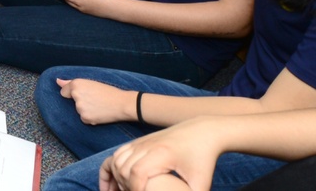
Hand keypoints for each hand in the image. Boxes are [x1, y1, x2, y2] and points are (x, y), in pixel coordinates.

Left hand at [57, 78, 135, 125]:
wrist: (122, 103)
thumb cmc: (108, 91)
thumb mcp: (90, 83)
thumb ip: (71, 83)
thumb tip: (57, 81)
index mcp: (76, 84)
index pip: (64, 92)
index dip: (74, 93)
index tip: (85, 94)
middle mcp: (76, 95)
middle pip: (72, 102)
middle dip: (81, 101)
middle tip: (95, 99)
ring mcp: (80, 108)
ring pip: (78, 110)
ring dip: (85, 110)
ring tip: (99, 106)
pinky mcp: (85, 118)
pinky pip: (84, 119)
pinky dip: (90, 117)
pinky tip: (99, 113)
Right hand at [100, 119, 220, 190]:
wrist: (202, 132)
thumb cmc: (203, 158)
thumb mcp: (202, 182)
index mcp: (161, 154)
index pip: (137, 173)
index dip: (134, 190)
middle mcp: (146, 146)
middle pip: (123, 167)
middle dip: (124, 187)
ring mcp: (140, 142)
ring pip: (117, 160)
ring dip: (116, 178)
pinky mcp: (139, 142)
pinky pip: (118, 154)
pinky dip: (114, 167)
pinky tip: (118, 180)